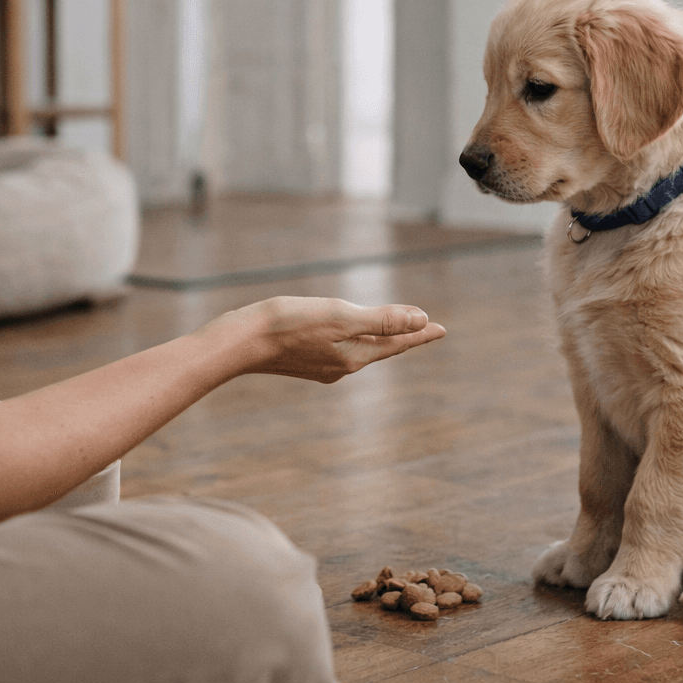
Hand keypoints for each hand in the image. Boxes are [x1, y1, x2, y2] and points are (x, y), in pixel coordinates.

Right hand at [207, 296, 445, 382]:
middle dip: (403, 337)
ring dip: (379, 337)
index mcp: (354, 357)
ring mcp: (321, 364)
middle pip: (381, 347)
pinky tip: (347, 333)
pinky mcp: (303, 358)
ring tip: (391, 330)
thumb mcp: (341, 317)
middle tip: (424, 329)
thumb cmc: (291, 325)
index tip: (441, 328)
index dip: (420, 333)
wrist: (241, 341)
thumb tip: (421, 320)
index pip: (397, 343)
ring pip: (360, 348)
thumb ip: (382, 320)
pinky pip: (340, 347)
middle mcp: (341, 365)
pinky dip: (354, 337)